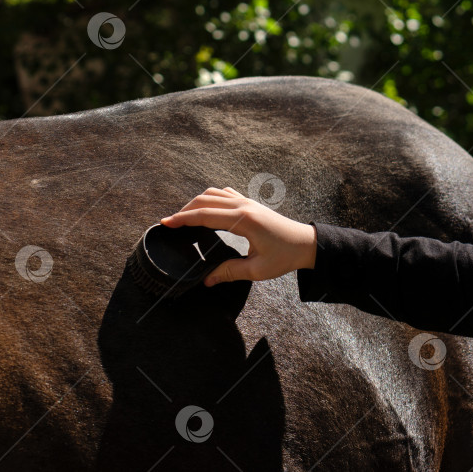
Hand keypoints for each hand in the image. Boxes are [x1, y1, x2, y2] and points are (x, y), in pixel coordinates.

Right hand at [160, 187, 316, 284]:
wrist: (306, 243)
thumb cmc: (285, 256)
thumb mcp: (257, 270)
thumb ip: (230, 272)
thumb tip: (207, 279)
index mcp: (243, 220)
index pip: (204, 215)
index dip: (183, 219)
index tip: (166, 223)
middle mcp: (243, 206)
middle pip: (204, 201)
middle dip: (184, 210)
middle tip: (170, 223)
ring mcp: (246, 201)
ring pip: (213, 194)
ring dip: (195, 203)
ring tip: (184, 217)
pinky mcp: (250, 203)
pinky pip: (224, 194)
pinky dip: (209, 199)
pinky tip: (205, 209)